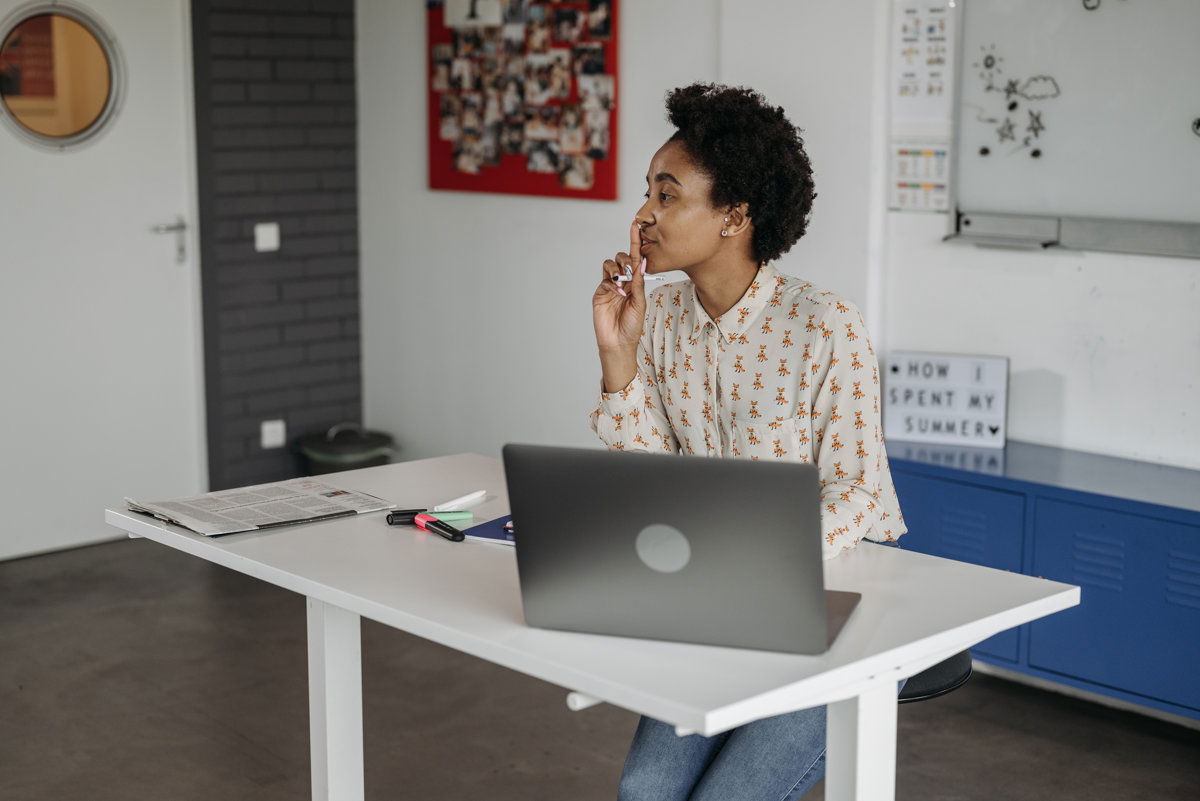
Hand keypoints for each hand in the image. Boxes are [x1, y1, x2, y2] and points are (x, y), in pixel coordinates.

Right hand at [592, 220, 647, 352]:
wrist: (618, 342)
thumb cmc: (632, 325)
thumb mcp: (640, 303)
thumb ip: (638, 283)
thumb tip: (641, 263)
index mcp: (635, 282)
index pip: (635, 259)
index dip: (635, 242)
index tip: (635, 226)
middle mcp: (623, 281)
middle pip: (621, 258)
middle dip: (626, 260)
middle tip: (630, 272)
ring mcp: (611, 286)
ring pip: (610, 265)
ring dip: (617, 269)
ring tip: (622, 283)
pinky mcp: (600, 292)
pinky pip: (605, 279)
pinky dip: (612, 282)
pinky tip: (618, 292)